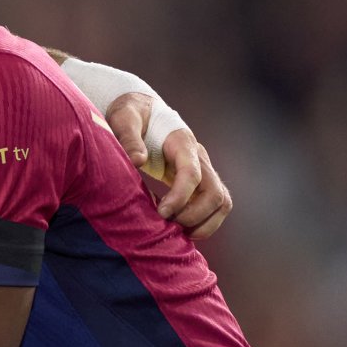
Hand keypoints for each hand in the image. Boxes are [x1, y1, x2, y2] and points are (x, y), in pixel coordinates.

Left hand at [106, 92, 232, 238]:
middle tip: (167, 225)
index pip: (193, 174)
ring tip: (177, 233)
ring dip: (204, 223)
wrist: (144, 112)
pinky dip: (201, 222)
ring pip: (221, 202)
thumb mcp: (124, 118)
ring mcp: (203, 170)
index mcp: (182, 142)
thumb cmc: (132, 115)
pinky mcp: (199, 182)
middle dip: (194, 215)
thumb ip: (129, 137)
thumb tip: (137, 160)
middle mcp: (199, 158)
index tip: (161, 212)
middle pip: (215, 193)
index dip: (181, 197)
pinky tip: (176, 226)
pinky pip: (212, 206)